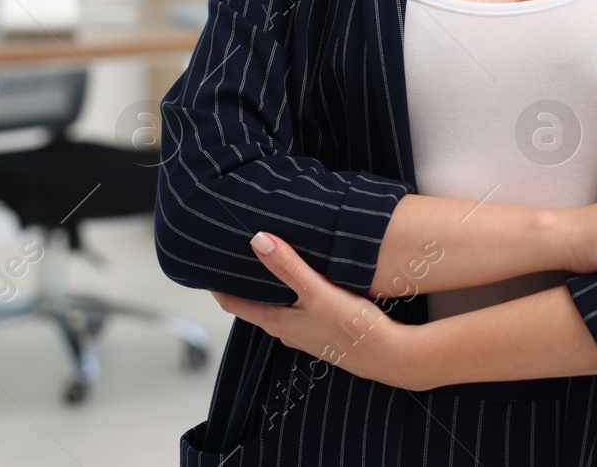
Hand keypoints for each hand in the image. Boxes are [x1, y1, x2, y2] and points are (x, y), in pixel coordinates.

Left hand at [212, 232, 421, 389]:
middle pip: (256, 305)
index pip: (235, 304)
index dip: (219, 285)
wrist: (391, 356)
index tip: (205, 266)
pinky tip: (305, 284)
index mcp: (278, 322)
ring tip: (267, 265)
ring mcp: (307, 334)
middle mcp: (288, 331)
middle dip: (245, 284)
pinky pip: (299, 311)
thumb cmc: (353, 329)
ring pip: (279, 308)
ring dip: (271, 290)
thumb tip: (257, 240)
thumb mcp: (318, 292)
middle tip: (234, 258)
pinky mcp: (325, 333)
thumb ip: (288, 267)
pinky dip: (293, 296)